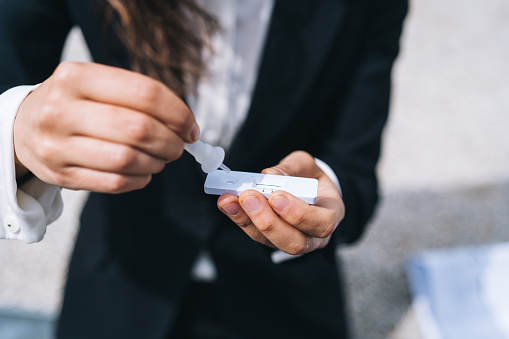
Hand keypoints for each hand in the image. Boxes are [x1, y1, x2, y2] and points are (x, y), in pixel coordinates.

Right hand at [13, 62, 198, 192]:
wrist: (23, 128)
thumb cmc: (75, 104)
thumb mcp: (97, 84)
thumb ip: (139, 98)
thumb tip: (187, 126)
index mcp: (76, 77)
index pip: (145, 92)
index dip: (178, 113)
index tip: (190, 126)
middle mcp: (61, 110)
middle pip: (138, 129)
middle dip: (171, 141)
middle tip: (179, 145)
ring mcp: (57, 146)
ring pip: (128, 159)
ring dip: (157, 162)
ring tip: (160, 158)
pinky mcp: (61, 176)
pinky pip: (116, 183)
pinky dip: (141, 179)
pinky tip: (144, 172)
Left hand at [217, 151, 344, 254]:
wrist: (307, 189)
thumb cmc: (311, 178)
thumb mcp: (307, 165)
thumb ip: (291, 168)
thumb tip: (270, 174)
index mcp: (331, 215)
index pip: (321, 224)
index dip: (298, 214)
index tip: (277, 196)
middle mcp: (313, 236)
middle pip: (293, 242)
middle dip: (268, 221)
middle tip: (249, 197)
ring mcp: (290, 241)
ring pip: (269, 242)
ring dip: (247, 220)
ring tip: (230, 199)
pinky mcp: (269, 239)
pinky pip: (254, 233)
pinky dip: (238, 217)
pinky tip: (227, 202)